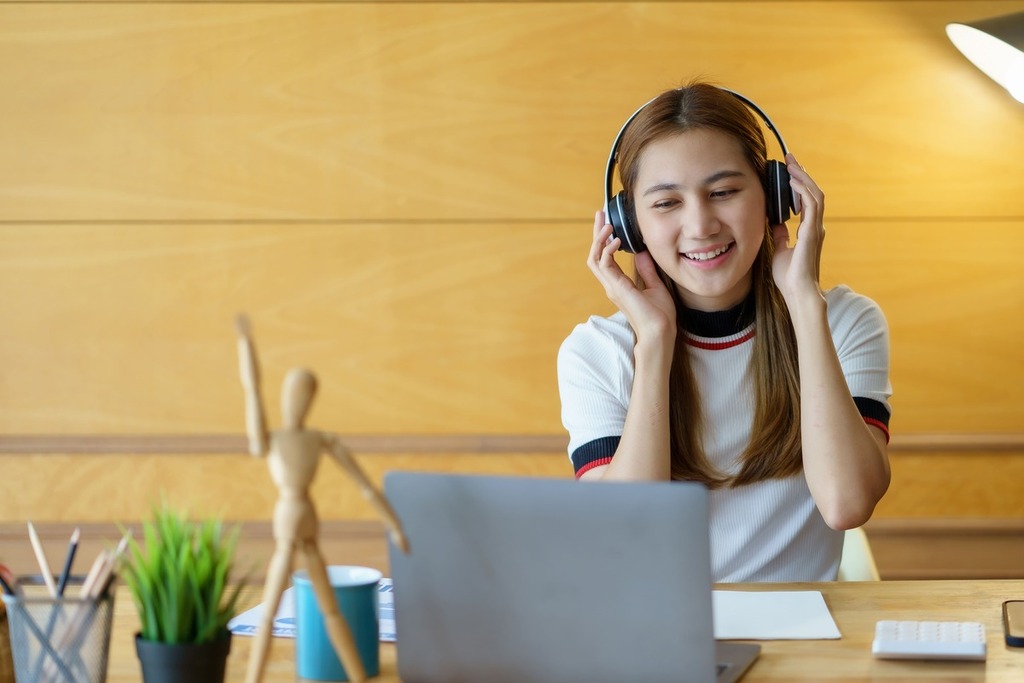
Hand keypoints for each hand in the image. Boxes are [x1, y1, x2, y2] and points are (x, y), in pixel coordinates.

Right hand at [588, 210, 676, 342]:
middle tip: (600, 215)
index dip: (603, 240)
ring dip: (599, 239)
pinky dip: (607, 251)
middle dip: (596, 234)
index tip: (607, 224)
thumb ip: (647, 270)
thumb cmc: (659, 316)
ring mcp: (612, 287)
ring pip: (595, 258)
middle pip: (595, 255)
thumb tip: (643, 253)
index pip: (604, 258)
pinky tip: (616, 241)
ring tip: (607, 225)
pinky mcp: (617, 289)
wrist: (660, 333)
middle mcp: (612, 285)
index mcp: (619, 284)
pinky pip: (605, 265)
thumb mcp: (655, 286)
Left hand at [771, 153, 824, 304]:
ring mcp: (815, 229)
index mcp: (809, 231)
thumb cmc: (789, 277)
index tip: (789, 170)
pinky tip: (793, 181)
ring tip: (792, 165)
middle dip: (802, 174)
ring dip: (803, 178)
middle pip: (813, 193)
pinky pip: (812, 205)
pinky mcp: (812, 233)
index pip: (807, 201)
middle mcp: (815, 227)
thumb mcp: (779, 251)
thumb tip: (777, 224)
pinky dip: (803, 190)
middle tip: (790, 159)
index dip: (800, 184)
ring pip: (815, 195)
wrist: (797, 293)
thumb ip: (781, 237)